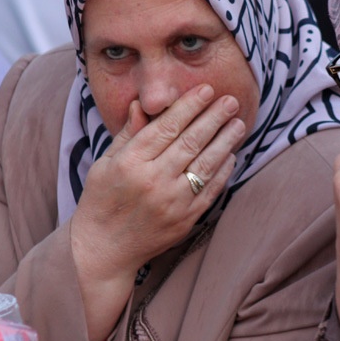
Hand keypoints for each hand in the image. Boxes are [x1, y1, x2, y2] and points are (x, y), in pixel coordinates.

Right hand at [70, 83, 246, 340]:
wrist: (103, 250)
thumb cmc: (101, 201)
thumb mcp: (105, 163)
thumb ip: (128, 134)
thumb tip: (142, 104)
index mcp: (130, 162)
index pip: (167, 126)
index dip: (189, 106)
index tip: (206, 90)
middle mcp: (153, 180)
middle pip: (191, 141)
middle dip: (214, 117)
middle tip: (230, 100)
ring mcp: (172, 202)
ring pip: (206, 164)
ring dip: (226, 141)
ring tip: (238, 123)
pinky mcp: (185, 220)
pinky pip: (211, 190)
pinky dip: (223, 171)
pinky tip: (231, 154)